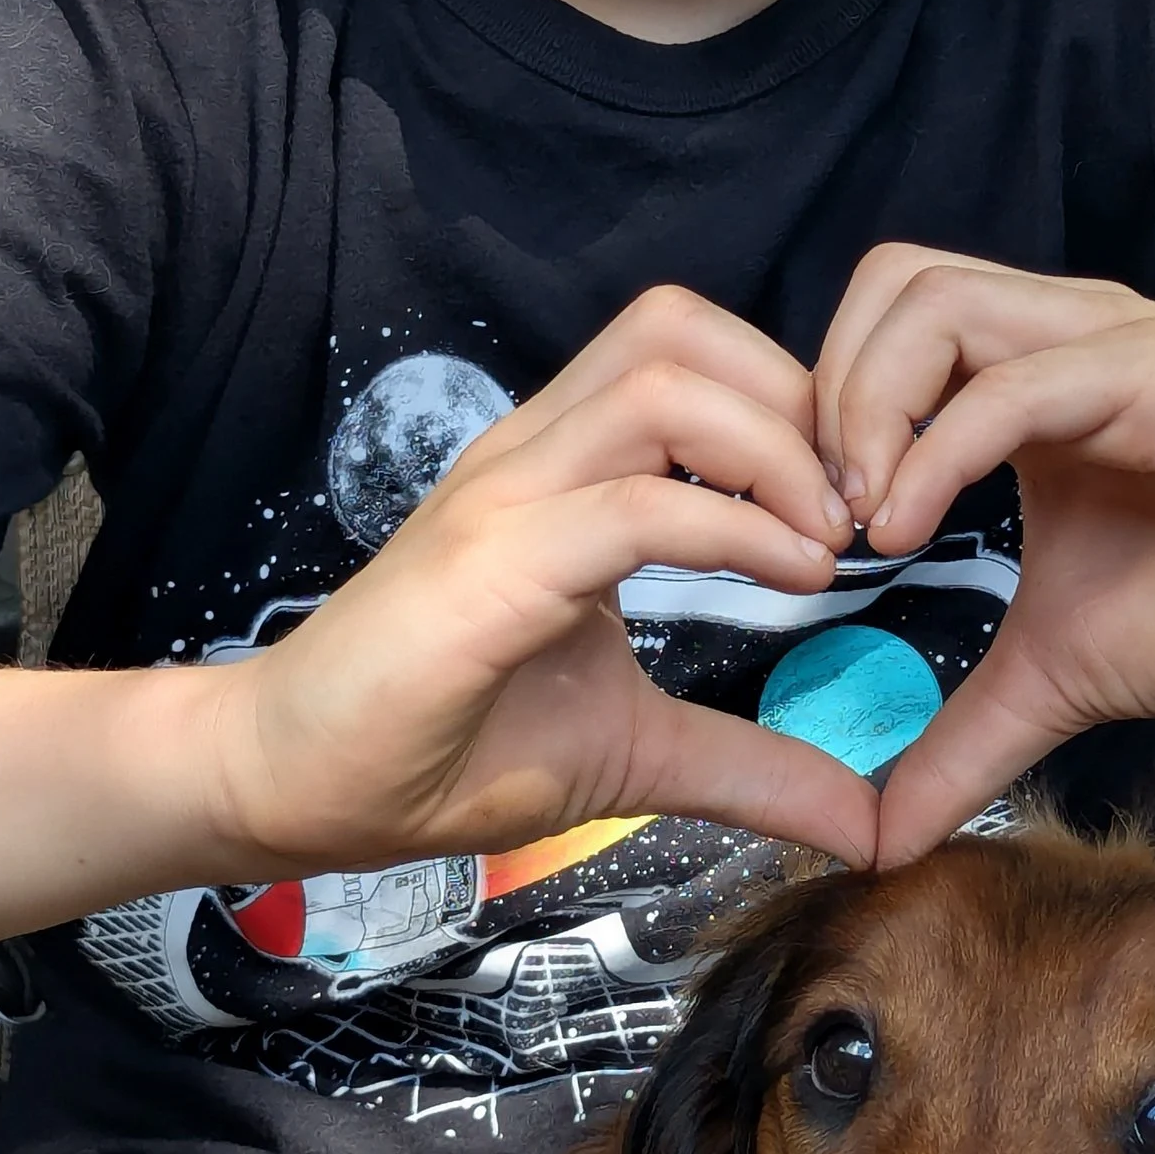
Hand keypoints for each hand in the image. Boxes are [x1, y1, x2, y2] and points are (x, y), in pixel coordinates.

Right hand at [206, 287, 876, 874]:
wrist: (288, 785)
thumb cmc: (439, 752)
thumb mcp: (635, 756)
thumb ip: (749, 766)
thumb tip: (866, 825)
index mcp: (561, 469)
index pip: (688, 351)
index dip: (790, 398)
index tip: (853, 502)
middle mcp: (531, 454)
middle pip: (682, 329)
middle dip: (797, 398)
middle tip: (856, 507)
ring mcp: (505, 497)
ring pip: (665, 383)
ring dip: (776, 449)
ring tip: (828, 541)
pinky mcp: (488, 564)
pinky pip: (636, 506)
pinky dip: (737, 530)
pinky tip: (793, 580)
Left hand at [812, 248, 1154, 859]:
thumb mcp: (1056, 680)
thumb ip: (960, 743)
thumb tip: (876, 838)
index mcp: (1025, 378)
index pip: (880, 326)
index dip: (819, 413)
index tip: (807, 533)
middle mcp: (1059, 337)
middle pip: (890, 282)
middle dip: (824, 391)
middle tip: (821, 518)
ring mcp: (1107, 344)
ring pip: (933, 301)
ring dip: (866, 408)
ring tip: (864, 524)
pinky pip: (1013, 383)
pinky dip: (935, 449)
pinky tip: (907, 530)